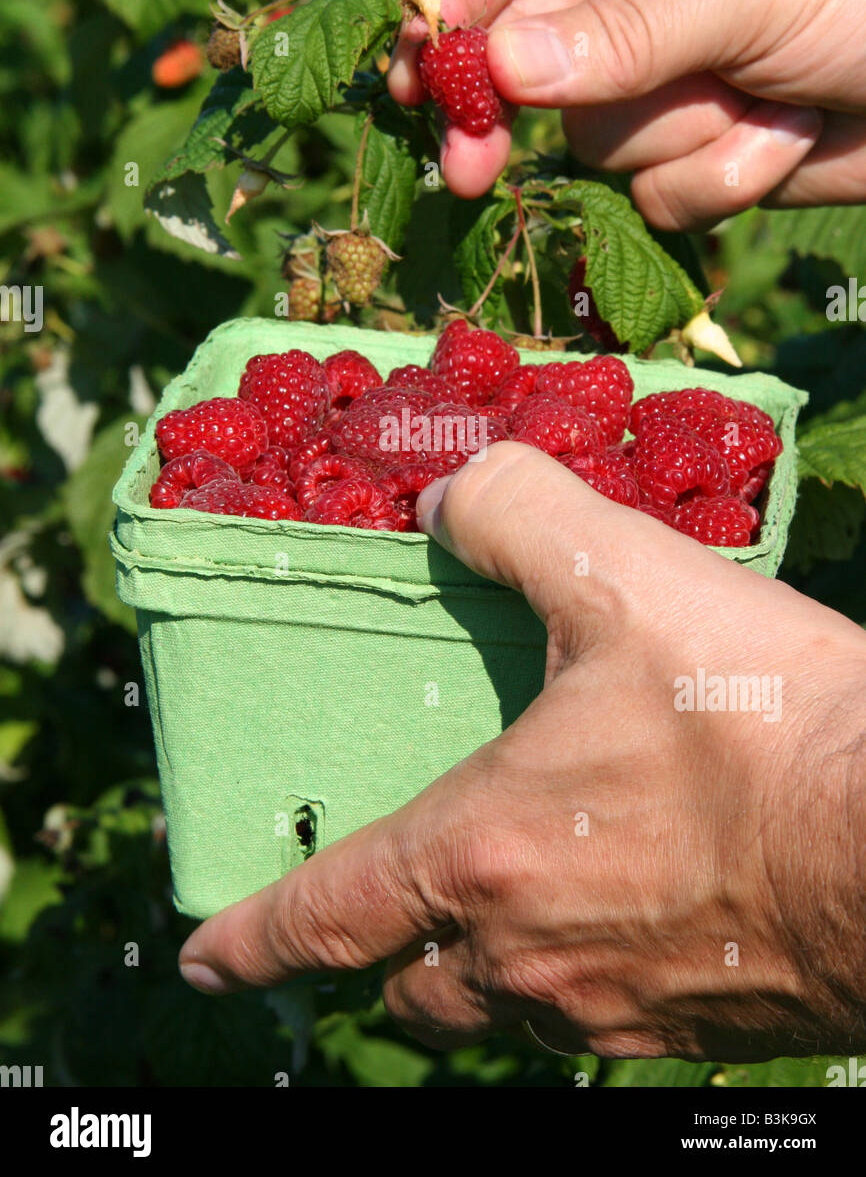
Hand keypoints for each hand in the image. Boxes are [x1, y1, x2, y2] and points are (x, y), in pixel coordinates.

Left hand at [179, 444, 865, 1060]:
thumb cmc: (763, 725)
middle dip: (379, 960)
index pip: (326, 919)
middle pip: (408, 994)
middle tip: (380, 917)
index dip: (252, 939)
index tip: (204, 959)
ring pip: (498, 1020)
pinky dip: (570, 984)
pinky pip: (592, 1028)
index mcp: (485, 855)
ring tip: (498, 913)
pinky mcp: (693, 1030)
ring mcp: (613, 1012)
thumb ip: (517, 517)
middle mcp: (528, 959)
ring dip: (475, 976)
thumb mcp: (627, 580)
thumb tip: (453, 495)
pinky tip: (618, 920)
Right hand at [389, 0, 865, 229]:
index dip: (451, 9)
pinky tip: (786, 135)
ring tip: (768, 98)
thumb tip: (504, 72)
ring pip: (596, 141)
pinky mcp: (691, 149)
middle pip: (520, 58)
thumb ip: (626, 34)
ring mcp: (657, 76)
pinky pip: (654, 192)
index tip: (417, 77)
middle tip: (470, 169)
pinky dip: (720, 179)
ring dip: (681, 137)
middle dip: (509, 113)